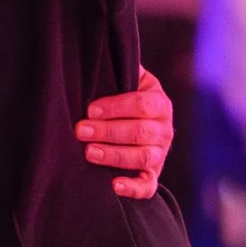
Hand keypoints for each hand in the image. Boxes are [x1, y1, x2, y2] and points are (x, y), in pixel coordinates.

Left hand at [77, 65, 173, 197]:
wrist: (130, 122)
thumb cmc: (118, 97)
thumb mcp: (122, 80)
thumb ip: (115, 72)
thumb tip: (93, 57)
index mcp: (158, 102)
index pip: (141, 104)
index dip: (116, 107)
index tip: (90, 110)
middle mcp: (164, 128)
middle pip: (140, 131)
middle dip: (108, 131)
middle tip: (81, 130)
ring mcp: (159, 153)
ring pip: (143, 157)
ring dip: (115, 155)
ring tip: (90, 153)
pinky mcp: (152, 175)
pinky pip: (148, 186)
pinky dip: (134, 188)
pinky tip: (114, 186)